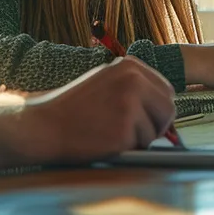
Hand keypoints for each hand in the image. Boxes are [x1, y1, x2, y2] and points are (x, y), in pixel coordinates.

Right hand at [20, 57, 176, 162]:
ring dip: (140, 138)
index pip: (166, 89)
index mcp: (130, 66)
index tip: (145, 118)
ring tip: (110, 132)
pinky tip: (105, 140)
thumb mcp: (105, 83)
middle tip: (135, 133)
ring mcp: (130, 103)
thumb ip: (135, 88)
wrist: (44, 125)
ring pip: (156, 129)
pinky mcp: (125, 128)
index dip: (158, 109)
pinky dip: (128, 148)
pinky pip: (142, 145)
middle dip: (157, 125)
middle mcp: (133, 80)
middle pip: (169, 108)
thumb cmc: (74, 109)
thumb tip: (166, 106)